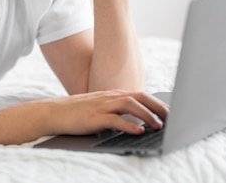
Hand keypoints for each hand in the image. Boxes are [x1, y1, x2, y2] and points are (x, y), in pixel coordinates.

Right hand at [43, 90, 168, 135]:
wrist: (54, 112)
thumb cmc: (78, 112)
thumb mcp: (100, 108)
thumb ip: (117, 110)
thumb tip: (137, 119)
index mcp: (113, 95)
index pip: (140, 95)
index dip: (157, 102)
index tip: (170, 111)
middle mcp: (110, 97)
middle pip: (139, 97)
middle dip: (157, 107)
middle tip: (171, 118)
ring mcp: (102, 106)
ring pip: (130, 105)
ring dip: (147, 115)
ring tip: (158, 125)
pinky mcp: (95, 118)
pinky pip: (115, 120)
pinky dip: (129, 125)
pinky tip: (139, 131)